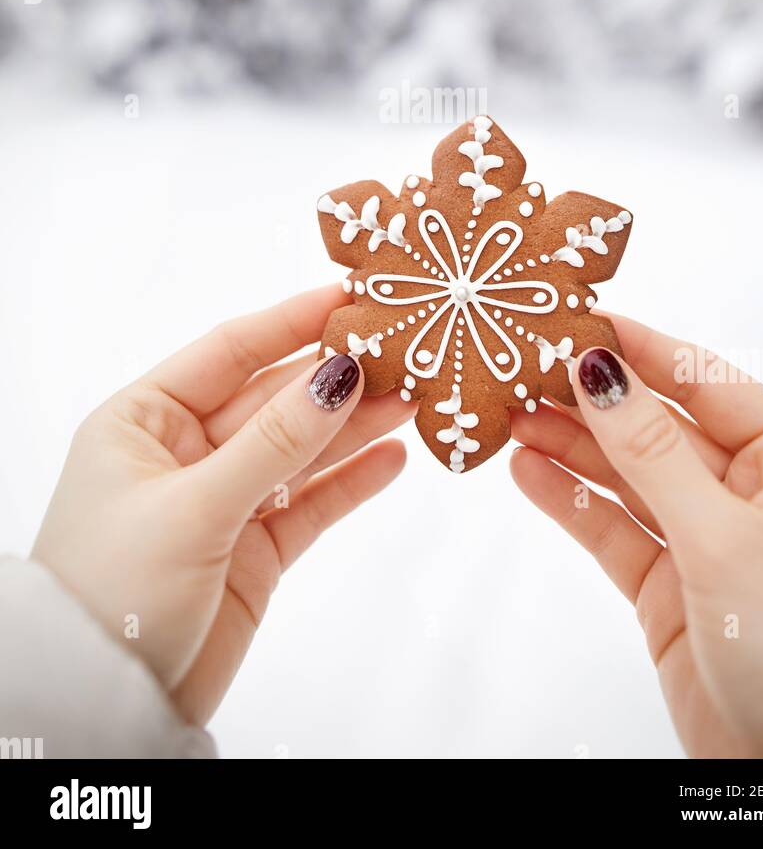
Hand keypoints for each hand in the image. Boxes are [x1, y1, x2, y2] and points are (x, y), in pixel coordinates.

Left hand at [32, 284, 413, 726]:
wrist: (103, 710)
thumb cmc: (114, 594)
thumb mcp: (192, 508)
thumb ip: (273, 443)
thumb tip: (340, 374)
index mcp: (143, 421)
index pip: (229, 352)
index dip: (291, 321)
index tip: (351, 295)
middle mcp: (184, 452)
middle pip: (274, 397)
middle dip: (336, 375)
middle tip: (405, 348)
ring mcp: (223, 501)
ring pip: (300, 449)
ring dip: (355, 424)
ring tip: (415, 396)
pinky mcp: (254, 553)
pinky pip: (312, 504)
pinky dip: (352, 482)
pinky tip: (394, 458)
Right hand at [511, 316, 762, 757]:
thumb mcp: (725, 538)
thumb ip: (652, 452)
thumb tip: (600, 369)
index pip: (706, 381)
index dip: (642, 348)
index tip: (577, 320)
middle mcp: (754, 494)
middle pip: (659, 425)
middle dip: (592, 398)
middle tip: (522, 366)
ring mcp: (709, 542)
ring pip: (629, 476)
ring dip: (571, 446)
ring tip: (509, 414)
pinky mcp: (672, 590)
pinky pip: (614, 531)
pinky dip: (571, 502)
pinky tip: (528, 472)